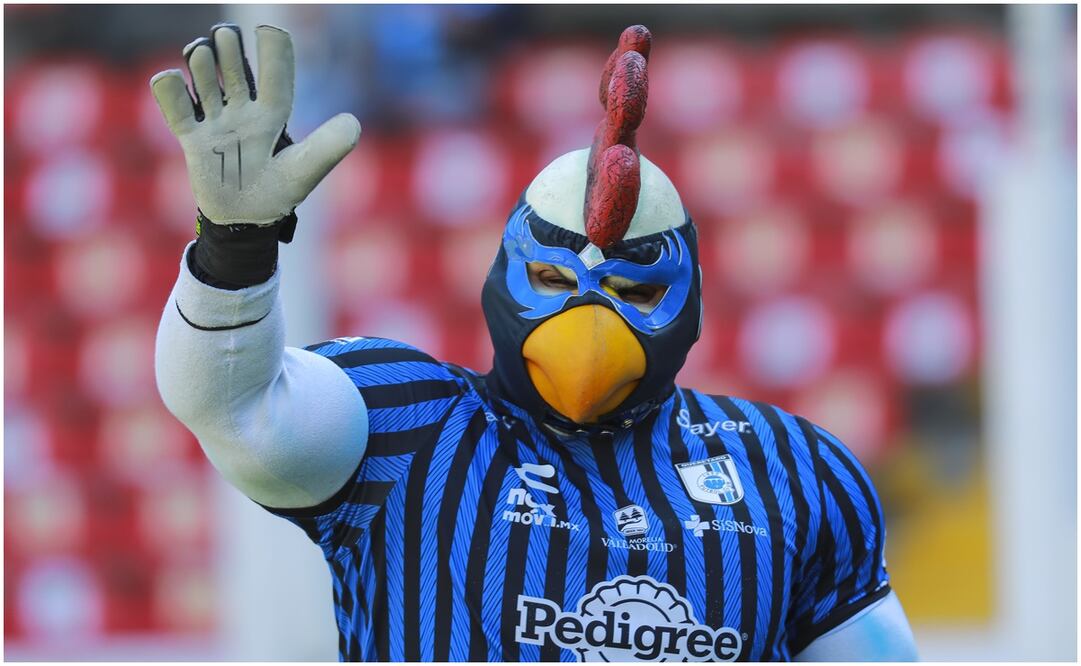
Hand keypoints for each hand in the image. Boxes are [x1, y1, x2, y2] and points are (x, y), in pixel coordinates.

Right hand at [150, 24, 359, 225]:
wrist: (245, 223)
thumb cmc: (279, 195)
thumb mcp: (305, 172)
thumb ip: (327, 148)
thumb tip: (353, 123)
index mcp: (274, 116)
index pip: (275, 75)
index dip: (273, 50)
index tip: (268, 29)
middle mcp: (244, 113)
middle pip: (234, 69)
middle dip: (229, 49)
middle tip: (225, 36)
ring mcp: (216, 123)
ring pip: (205, 81)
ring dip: (201, 64)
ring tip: (201, 55)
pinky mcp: (192, 140)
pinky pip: (177, 110)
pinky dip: (170, 92)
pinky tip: (170, 80)